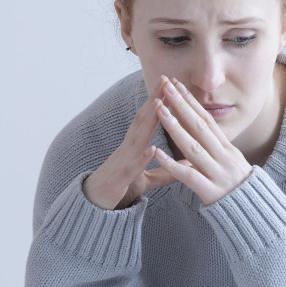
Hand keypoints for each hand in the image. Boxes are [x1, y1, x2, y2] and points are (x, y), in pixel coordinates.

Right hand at [83, 92, 178, 209]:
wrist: (95, 207)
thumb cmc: (122, 188)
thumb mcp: (149, 179)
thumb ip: (167, 170)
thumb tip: (189, 163)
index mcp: (136, 146)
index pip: (149, 119)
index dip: (160, 102)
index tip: (172, 84)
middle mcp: (128, 148)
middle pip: (142, 120)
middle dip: (154, 100)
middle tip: (165, 79)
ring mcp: (122, 161)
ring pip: (136, 138)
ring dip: (148, 121)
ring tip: (160, 104)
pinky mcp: (119, 179)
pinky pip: (130, 167)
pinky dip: (141, 157)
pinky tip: (151, 148)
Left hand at [151, 77, 252, 205]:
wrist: (256, 214)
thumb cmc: (242, 189)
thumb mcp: (234, 163)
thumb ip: (218, 148)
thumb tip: (206, 131)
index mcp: (228, 149)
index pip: (207, 120)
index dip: (191, 102)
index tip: (177, 86)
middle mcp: (224, 157)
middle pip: (200, 127)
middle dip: (181, 105)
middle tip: (166, 87)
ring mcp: (217, 173)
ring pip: (193, 147)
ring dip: (175, 127)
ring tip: (160, 110)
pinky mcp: (211, 191)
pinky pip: (189, 175)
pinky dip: (172, 164)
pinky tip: (158, 153)